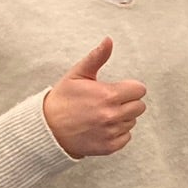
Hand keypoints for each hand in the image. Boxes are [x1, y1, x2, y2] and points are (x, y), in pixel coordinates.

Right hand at [44, 38, 145, 157]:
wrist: (48, 128)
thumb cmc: (63, 99)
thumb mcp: (77, 74)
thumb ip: (97, 57)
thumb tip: (109, 40)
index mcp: (108, 95)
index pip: (140, 90)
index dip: (130, 88)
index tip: (117, 89)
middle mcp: (112, 116)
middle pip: (140, 106)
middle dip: (128, 102)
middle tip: (109, 101)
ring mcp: (111, 133)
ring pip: (132, 121)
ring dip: (122, 118)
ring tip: (102, 114)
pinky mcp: (110, 147)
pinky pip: (126, 137)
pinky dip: (117, 133)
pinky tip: (102, 127)